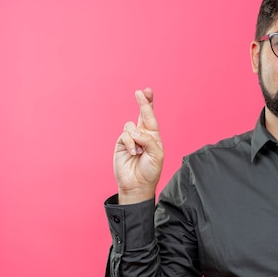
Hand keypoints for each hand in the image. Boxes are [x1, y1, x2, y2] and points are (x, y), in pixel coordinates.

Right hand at [113, 88, 163, 203]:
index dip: (149, 104)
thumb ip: (148, 140)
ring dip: (137, 139)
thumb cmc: (150, 171)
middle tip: (140, 92)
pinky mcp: (121, 144)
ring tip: (140, 152)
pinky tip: (133, 153)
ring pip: (131, 126)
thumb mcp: (156, 154)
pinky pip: (125, 135)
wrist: (137, 184)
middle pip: (141, 114)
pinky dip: (130, 143)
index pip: (151, 117)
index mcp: (153, 136)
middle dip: (142, 102)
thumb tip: (135, 131)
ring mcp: (131, 139)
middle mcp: (142, 135)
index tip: (147, 91)